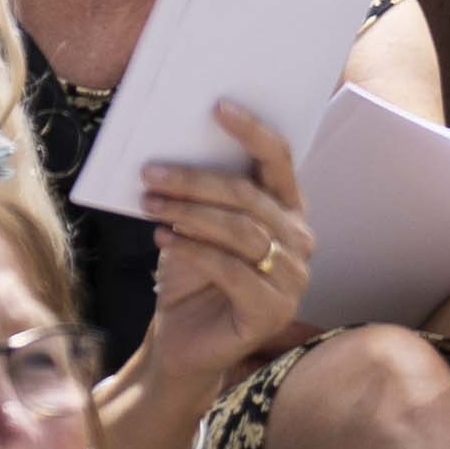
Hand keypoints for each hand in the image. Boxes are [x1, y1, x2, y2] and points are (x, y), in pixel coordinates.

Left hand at [133, 105, 315, 391]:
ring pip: (240, 230)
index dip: (252, 130)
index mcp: (287, 208)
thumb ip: (201, 193)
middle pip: (248, 195)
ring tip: (150, 204)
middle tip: (152, 171)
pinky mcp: (273, 310)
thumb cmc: (191, 276)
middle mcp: (299, 238)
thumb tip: (176, 147)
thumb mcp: (195, 225)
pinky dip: (194, 250)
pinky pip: (232, 269)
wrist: (182, 342)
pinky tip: (164, 238)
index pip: (278, 159)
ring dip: (189, 213)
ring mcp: (292, 277)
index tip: (218, 107)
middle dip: (196, 180)